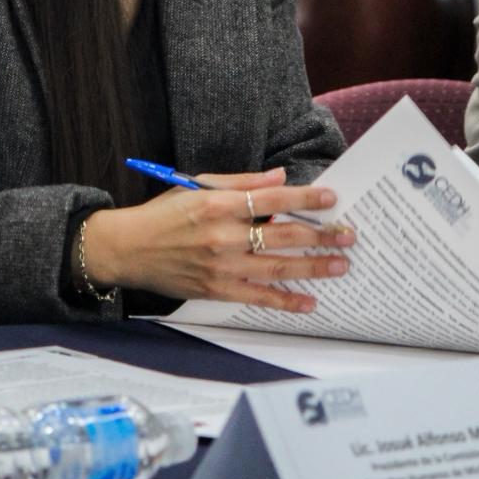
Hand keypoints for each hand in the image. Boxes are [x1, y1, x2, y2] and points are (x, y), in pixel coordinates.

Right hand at [82, 166, 354, 311]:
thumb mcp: (198, 185)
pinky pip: (258, 297)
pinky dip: (285, 301)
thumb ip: (241, 182)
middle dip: (320, 234)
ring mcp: (221, 266)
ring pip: (277, 268)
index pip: (272, 198)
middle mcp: (222, 235)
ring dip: (313, 267)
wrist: (129, 248)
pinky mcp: (216, 289)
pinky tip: (309, 301)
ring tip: (341, 264)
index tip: (332, 197)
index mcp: (218, 204)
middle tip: (349, 234)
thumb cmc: (164, 213)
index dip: (305, 198)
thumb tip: (279, 177)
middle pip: (282, 234)